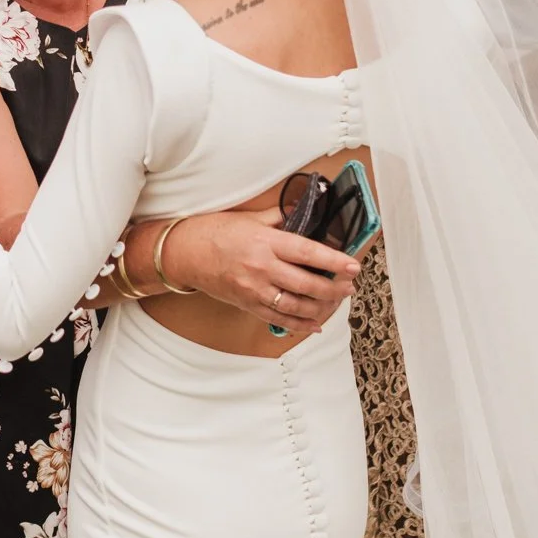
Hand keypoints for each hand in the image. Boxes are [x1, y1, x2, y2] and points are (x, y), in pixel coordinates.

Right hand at [158, 209, 359, 332]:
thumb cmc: (215, 232)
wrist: (185, 252)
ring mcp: (255, 289)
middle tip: (348, 285)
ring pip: (296, 305)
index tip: (353, 265)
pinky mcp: (248, 304)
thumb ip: (278, 217)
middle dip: (333, 287)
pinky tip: (315, 324)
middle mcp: (262, 268)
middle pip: (307, 283)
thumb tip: (302, 212)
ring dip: (321, 307)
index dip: (334, 261)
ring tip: (336, 301)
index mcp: (266, 242)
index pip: (308, 252)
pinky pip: (278, 319)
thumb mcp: (249, 218)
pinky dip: (299, 325)